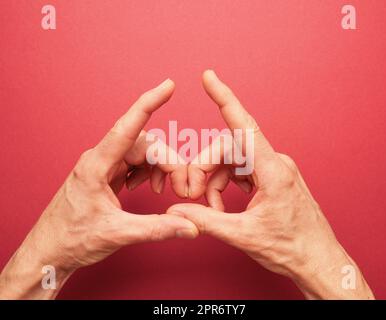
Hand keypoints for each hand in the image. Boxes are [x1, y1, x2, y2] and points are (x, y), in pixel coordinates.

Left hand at [0, 79, 197, 298]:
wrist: (50, 250)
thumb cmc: (71, 239)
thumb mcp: (117, 233)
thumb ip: (156, 229)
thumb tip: (189, 226)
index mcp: (97, 165)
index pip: (128, 127)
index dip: (149, 103)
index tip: (168, 86)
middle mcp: (100, 160)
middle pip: (145, 145)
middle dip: (169, 162)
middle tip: (182, 188)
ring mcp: (103, 167)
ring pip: (142, 153)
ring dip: (159, 168)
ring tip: (161, 191)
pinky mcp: (106, 176)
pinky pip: (134, 163)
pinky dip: (147, 173)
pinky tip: (145, 187)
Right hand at [168, 70, 373, 298]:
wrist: (317, 260)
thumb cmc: (291, 248)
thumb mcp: (243, 235)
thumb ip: (206, 219)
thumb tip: (177, 210)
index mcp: (273, 171)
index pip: (244, 126)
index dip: (225, 98)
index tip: (209, 77)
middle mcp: (275, 163)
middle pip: (228, 149)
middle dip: (205, 168)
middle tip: (191, 195)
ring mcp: (275, 169)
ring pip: (233, 160)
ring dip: (215, 180)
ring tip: (213, 208)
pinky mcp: (273, 177)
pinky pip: (242, 170)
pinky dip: (227, 184)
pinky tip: (224, 204)